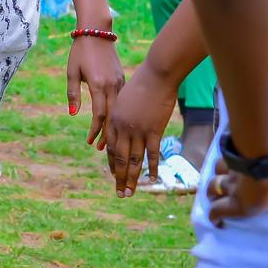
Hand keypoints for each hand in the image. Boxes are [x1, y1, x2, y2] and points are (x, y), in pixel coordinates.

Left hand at [66, 34, 125, 149]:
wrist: (97, 32)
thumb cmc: (80, 52)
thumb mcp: (72, 73)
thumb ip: (73, 94)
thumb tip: (72, 114)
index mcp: (98, 85)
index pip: (99, 114)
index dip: (95, 130)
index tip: (90, 142)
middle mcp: (112, 85)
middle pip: (112, 116)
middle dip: (107, 134)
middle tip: (102, 149)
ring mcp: (120, 82)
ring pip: (119, 110)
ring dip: (114, 126)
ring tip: (109, 140)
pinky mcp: (123, 79)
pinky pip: (122, 101)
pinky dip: (119, 114)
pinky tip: (116, 123)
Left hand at [105, 58, 179, 195]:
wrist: (156, 75)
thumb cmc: (143, 82)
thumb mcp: (125, 96)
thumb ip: (123, 112)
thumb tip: (125, 120)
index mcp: (113, 119)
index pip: (111, 147)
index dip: (112, 163)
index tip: (114, 174)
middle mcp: (122, 127)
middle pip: (119, 158)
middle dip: (119, 177)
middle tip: (119, 193)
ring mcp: (137, 130)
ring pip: (132, 160)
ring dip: (131, 178)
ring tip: (129, 193)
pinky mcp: (152, 130)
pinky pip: (151, 154)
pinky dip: (151, 168)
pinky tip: (151, 179)